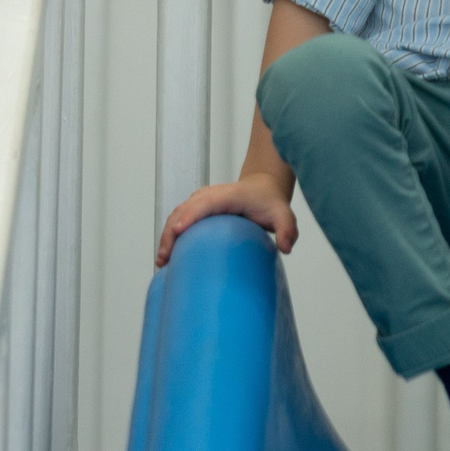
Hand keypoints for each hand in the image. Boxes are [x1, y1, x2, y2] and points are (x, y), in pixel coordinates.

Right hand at [157, 172, 296, 266]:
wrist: (262, 188)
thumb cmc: (270, 202)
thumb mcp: (284, 215)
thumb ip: (288, 229)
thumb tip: (285, 248)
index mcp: (227, 196)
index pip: (204, 204)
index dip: (190, 216)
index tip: (178, 231)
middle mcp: (208, 196)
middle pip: (182, 211)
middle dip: (170, 233)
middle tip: (165, 259)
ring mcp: (200, 202)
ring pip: (176, 216)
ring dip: (166, 236)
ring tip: (162, 261)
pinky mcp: (196, 210)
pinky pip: (178, 220)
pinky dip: (170, 235)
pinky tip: (167, 256)